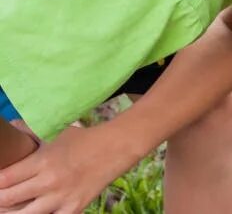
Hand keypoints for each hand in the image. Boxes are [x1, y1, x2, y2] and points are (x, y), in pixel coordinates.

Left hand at [0, 125, 136, 213]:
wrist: (117, 147)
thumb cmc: (85, 138)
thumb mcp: (57, 131)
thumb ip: (31, 131)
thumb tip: (11, 127)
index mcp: (42, 161)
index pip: (4, 179)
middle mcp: (49, 182)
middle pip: (8, 200)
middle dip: (0, 199)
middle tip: (2, 195)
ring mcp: (62, 198)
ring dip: (15, 212)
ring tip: (15, 207)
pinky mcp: (75, 208)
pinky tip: (39, 210)